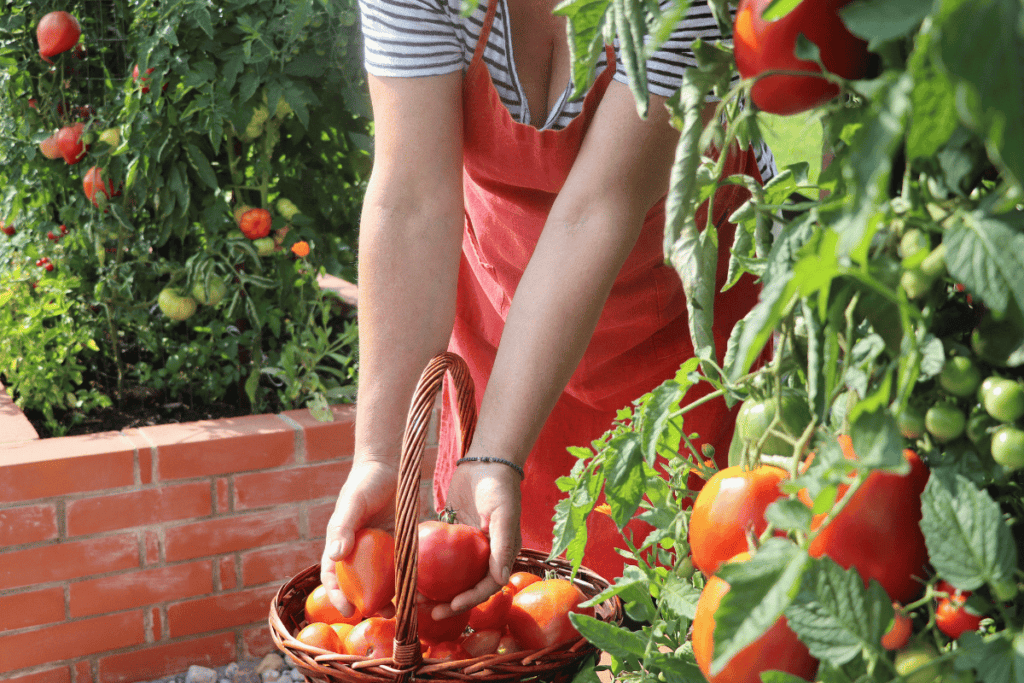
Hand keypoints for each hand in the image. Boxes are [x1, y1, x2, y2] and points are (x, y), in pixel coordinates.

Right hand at [320, 457, 397, 615]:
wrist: (389, 467)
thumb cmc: (364, 483)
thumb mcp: (352, 503)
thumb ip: (343, 528)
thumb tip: (334, 555)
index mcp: (341, 546)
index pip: (333, 578)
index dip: (337, 597)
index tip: (347, 610)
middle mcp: (360, 553)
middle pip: (360, 586)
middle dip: (368, 604)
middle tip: (380, 613)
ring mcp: (380, 551)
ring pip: (383, 582)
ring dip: (390, 598)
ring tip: (401, 609)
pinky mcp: (400, 546)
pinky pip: (403, 567)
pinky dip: (409, 580)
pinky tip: (419, 590)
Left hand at [430, 457, 521, 619]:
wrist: (485, 461)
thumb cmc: (499, 487)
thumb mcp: (503, 515)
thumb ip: (503, 546)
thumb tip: (501, 580)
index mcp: (502, 555)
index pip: (486, 587)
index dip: (469, 600)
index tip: (449, 607)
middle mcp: (486, 555)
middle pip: (466, 587)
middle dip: (448, 602)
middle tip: (427, 610)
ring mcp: (469, 547)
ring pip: (451, 576)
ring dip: (435, 588)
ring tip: (414, 596)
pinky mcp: (455, 535)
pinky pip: (440, 556)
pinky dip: (428, 566)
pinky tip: (410, 571)